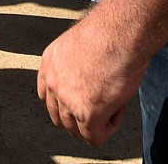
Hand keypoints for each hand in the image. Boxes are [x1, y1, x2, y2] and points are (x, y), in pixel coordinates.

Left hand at [36, 13, 147, 146]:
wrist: (119, 31)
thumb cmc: (110, 31)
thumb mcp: (82, 44)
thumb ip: (78, 64)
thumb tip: (90, 78)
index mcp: (50, 61)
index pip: (48, 96)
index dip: (69, 102)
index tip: (87, 97)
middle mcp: (52, 81)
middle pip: (60, 117)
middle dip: (80, 116)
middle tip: (103, 106)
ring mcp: (67, 100)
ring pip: (76, 130)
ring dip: (95, 122)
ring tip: (114, 103)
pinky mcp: (86, 114)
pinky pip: (95, 137)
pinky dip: (109, 128)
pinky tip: (119, 109)